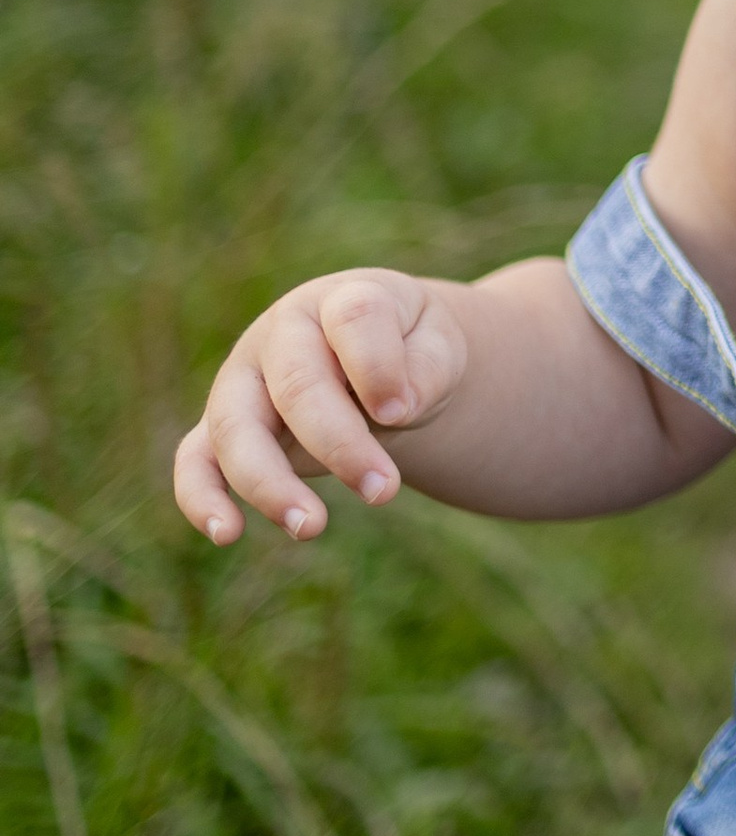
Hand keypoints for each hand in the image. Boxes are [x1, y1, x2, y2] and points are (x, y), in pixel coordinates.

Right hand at [175, 271, 467, 544]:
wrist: (382, 360)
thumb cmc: (411, 349)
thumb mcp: (439, 346)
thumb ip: (427, 368)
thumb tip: (397, 407)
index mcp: (340, 301)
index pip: (354, 319)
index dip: (378, 367)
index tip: (401, 411)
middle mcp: (281, 334)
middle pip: (296, 384)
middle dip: (340, 444)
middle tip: (384, 492)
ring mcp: (243, 379)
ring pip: (236, 427)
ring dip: (269, 482)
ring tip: (311, 527)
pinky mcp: (222, 426)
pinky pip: (196, 460)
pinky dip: (201, 496)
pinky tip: (227, 534)